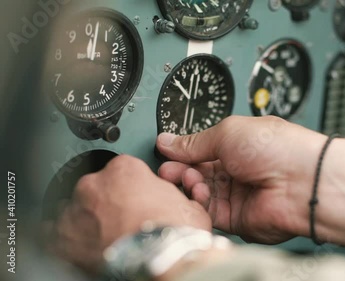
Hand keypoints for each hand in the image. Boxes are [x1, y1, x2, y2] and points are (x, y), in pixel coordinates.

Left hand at [45, 155, 210, 274]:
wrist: (161, 259)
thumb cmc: (175, 233)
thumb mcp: (189, 203)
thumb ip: (176, 192)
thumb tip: (180, 196)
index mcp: (125, 169)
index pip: (123, 169)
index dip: (132, 186)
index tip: (135, 199)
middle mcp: (96, 184)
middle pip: (96, 187)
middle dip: (106, 201)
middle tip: (121, 218)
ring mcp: (76, 210)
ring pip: (75, 208)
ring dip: (87, 218)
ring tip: (104, 234)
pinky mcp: (62, 238)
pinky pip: (54, 231)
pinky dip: (66, 237)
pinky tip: (82, 244)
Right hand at [156, 116, 326, 243]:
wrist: (303, 181)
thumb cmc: (279, 149)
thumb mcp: (227, 132)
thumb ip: (195, 141)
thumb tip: (169, 140)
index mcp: (239, 145)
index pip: (202, 149)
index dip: (183, 151)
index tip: (166, 150)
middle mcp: (238, 170)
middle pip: (198, 172)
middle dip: (180, 169)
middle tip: (169, 167)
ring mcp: (238, 194)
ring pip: (201, 193)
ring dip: (189, 185)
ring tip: (185, 176)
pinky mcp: (237, 218)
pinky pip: (209, 213)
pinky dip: (199, 203)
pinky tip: (197, 192)